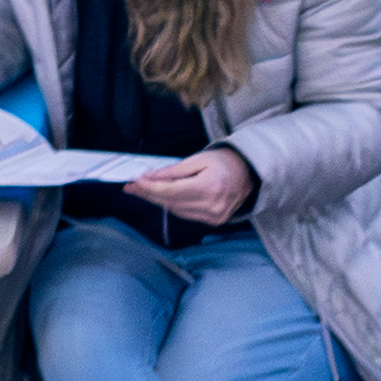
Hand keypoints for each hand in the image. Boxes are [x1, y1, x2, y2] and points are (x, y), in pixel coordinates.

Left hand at [126, 143, 256, 224]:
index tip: (134, 182)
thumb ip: (174, 171)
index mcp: (209, 187)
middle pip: (171, 203)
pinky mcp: (214, 221)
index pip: (171, 191)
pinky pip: (186, 214)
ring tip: (142, 191)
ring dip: (158, 201)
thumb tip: (151, 177)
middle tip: (131, 187)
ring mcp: (214, 217)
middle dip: (149, 195)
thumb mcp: (198, 159)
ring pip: (176, 211)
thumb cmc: (224, 162)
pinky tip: (162, 197)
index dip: (150, 188)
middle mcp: (212, 206)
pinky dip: (172, 205)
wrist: (249, 174)